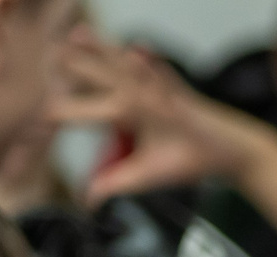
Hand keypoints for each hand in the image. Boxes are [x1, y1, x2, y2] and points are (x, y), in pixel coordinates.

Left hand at [56, 31, 267, 200]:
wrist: (230, 155)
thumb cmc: (190, 159)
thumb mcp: (147, 175)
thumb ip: (116, 182)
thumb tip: (87, 200)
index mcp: (128, 116)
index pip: (92, 107)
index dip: (70, 107)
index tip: (47, 112)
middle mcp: (141, 101)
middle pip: (104, 80)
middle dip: (78, 66)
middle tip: (53, 53)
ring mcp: (163, 96)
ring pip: (128, 71)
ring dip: (106, 53)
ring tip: (83, 36)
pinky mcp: (185, 99)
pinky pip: (168, 79)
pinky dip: (154, 67)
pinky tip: (138, 52)